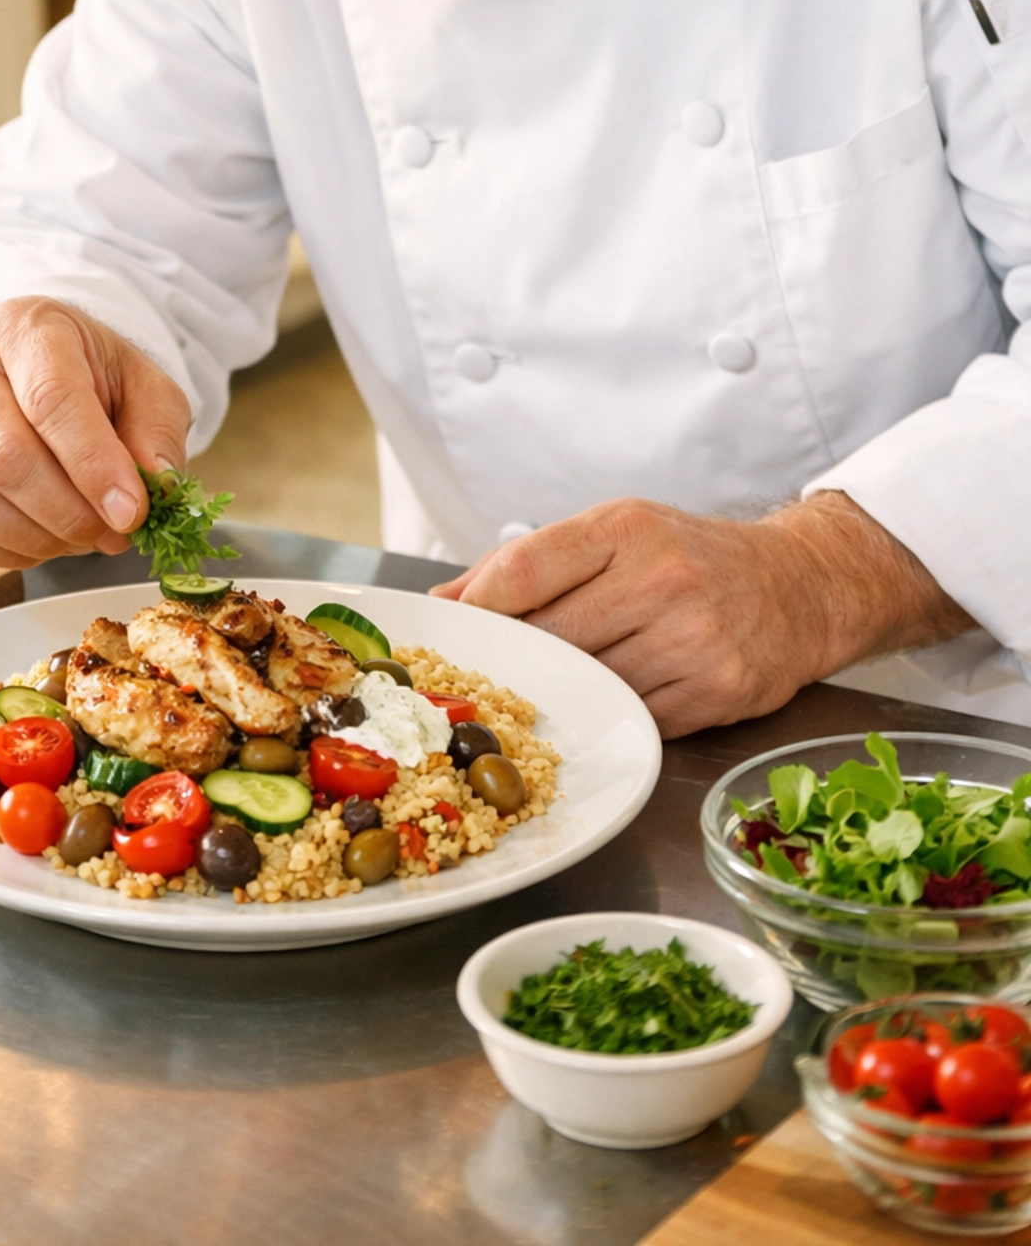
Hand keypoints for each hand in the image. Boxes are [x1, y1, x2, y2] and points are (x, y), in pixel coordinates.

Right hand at [0, 297, 191, 571]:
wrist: (42, 372)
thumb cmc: (94, 378)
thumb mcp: (145, 387)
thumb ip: (155, 433)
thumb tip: (155, 489)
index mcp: (26, 329)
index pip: (50, 399)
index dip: (93, 464)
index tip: (131, 511)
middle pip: (4, 456)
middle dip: (68, 512)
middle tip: (114, 533)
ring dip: (37, 537)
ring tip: (82, 536)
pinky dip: (7, 552)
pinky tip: (45, 541)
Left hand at [430, 492, 974, 737]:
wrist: (799, 585)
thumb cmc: (691, 555)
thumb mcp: (615, 531)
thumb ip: (530, 563)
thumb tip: (446, 602)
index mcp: (626, 528)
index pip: (524, 569)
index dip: (479, 606)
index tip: (459, 627)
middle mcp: (661, 579)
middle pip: (550, 635)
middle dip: (515, 657)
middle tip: (490, 670)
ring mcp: (692, 639)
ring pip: (589, 683)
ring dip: (562, 690)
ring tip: (552, 685)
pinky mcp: (714, 692)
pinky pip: (633, 717)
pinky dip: (611, 713)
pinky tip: (608, 700)